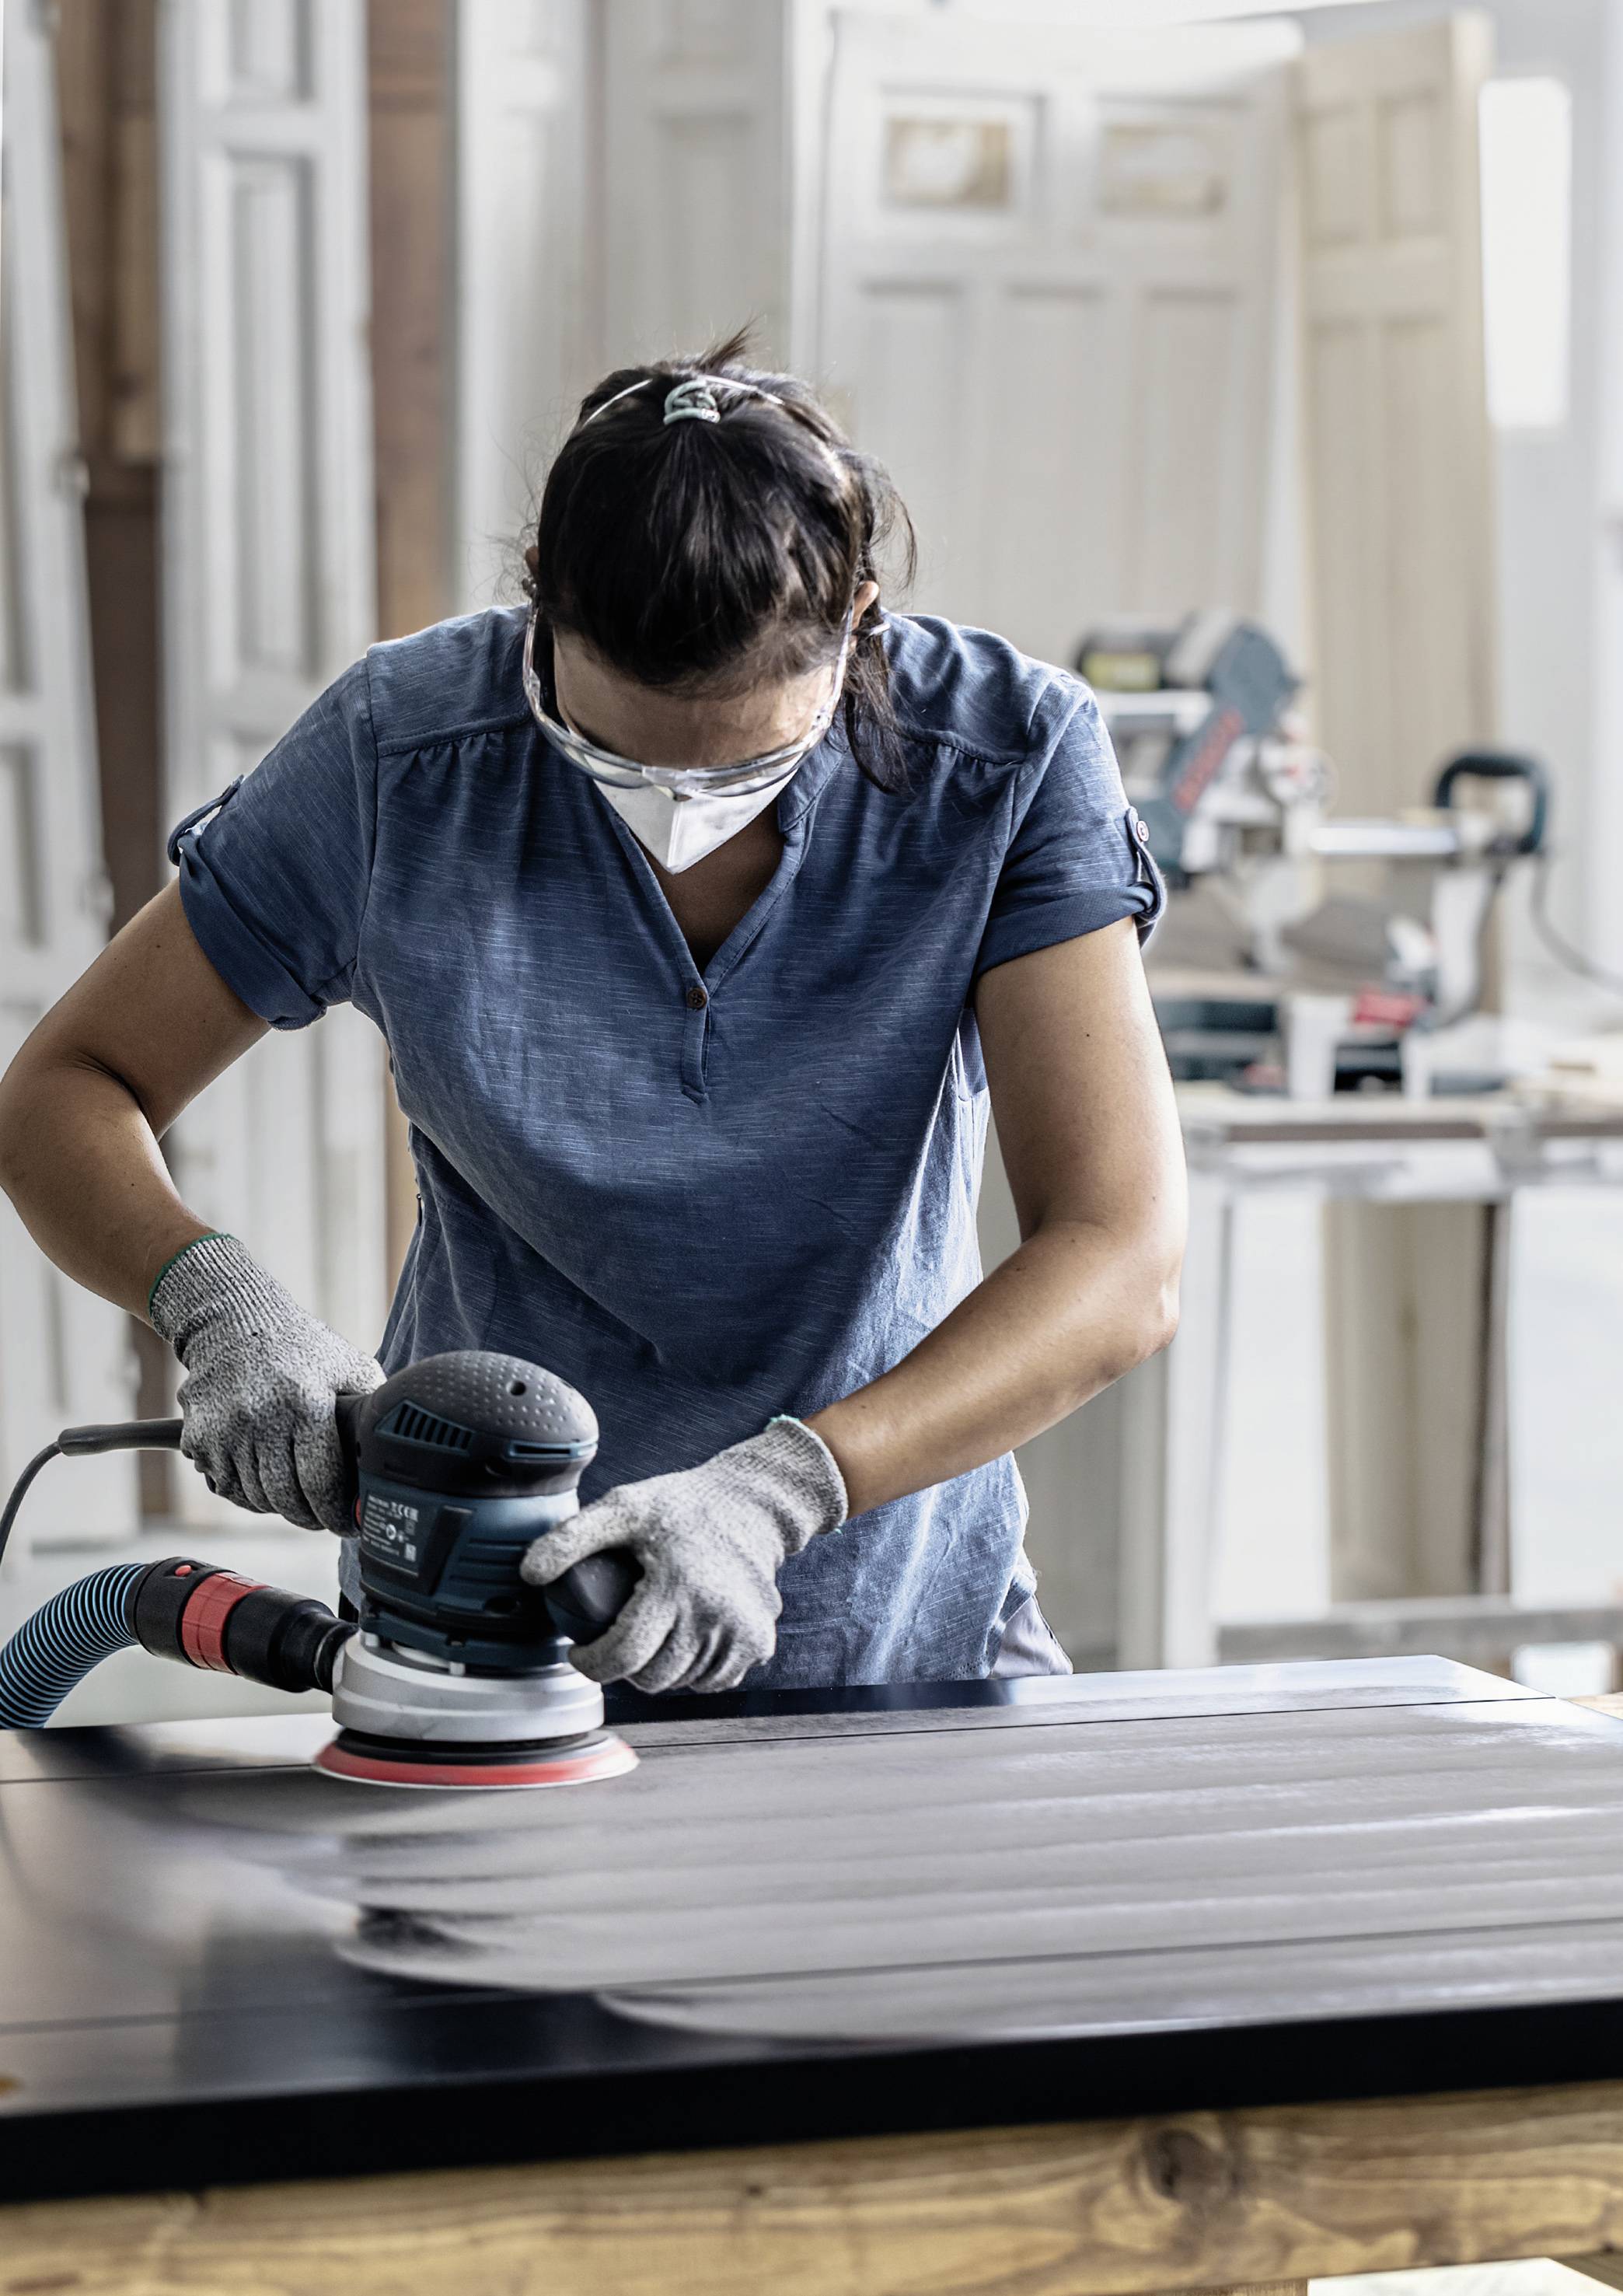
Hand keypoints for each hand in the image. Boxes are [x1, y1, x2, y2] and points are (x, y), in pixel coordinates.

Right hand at [150, 1233, 382, 1532]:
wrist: (235, 1324)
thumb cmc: (301, 1349)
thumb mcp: (348, 1367)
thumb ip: (370, 1407)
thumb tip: (392, 1450)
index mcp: (307, 1404)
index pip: (321, 1483)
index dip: (336, 1513)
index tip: (348, 1524)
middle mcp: (263, 1419)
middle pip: (286, 1498)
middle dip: (309, 1517)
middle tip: (321, 1517)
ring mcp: (226, 1431)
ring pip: (255, 1497)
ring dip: (277, 1506)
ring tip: (294, 1496)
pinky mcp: (200, 1439)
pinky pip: (225, 1487)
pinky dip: (245, 1492)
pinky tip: (262, 1478)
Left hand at [520, 1417, 846, 1693]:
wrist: (753, 1505)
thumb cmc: (680, 1506)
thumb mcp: (623, 1507)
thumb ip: (572, 1538)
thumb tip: (529, 1574)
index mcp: (676, 1586)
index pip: (624, 1656)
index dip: (592, 1664)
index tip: (579, 1652)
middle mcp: (713, 1616)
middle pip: (652, 1677)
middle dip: (624, 1667)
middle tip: (615, 1638)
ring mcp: (740, 1633)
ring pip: (682, 1683)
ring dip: (660, 1670)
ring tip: (651, 1635)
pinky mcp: (758, 1643)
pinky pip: (714, 1680)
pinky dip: (694, 1670)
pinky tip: (684, 1639)